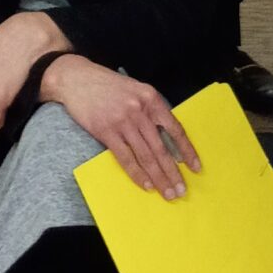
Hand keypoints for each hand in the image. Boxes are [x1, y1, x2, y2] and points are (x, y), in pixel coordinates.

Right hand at [39, 54, 199, 200]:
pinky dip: (137, 174)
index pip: (175, 129)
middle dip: (173, 172)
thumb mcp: (136, 91)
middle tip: (181, 190)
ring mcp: (122, 122)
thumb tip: (167, 140)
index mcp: (151, 98)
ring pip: (145, 156)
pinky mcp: (106, 131)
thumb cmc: (108, 86)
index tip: (195, 167)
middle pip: (161, 148)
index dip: (187, 150)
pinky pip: (125, 158)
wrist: (77, 79)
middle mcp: (139, 110)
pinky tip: (146, 185)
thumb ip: (151, 111)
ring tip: (167, 193)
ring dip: (158, 177)